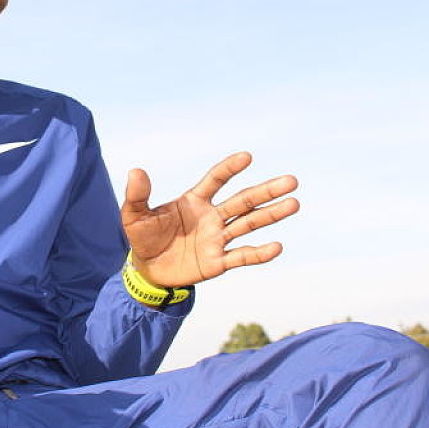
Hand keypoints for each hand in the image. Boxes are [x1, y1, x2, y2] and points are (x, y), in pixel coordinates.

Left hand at [121, 152, 297, 287]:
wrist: (147, 270)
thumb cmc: (143, 237)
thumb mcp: (134, 216)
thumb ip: (137, 195)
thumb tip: (136, 171)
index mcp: (194, 201)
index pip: (216, 180)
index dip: (230, 168)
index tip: (247, 157)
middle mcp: (211, 217)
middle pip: (243, 200)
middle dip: (266, 190)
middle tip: (291, 180)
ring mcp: (217, 239)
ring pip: (249, 224)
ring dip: (271, 214)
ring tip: (294, 203)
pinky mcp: (218, 262)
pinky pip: (242, 256)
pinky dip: (259, 253)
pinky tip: (277, 246)